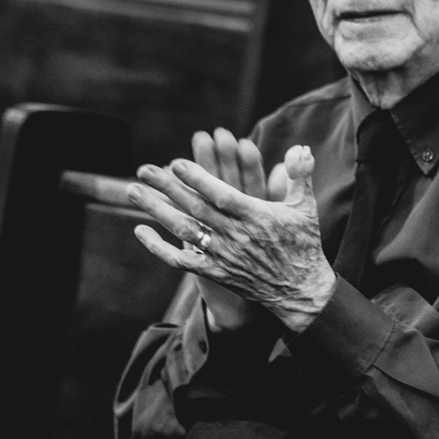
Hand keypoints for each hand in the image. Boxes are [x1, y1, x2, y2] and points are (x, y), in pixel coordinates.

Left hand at [127, 144, 335, 332]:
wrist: (300, 291)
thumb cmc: (303, 244)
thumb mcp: (305, 207)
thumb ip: (299, 175)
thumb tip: (300, 147)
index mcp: (258, 217)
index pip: (223, 196)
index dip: (199, 180)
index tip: (177, 163)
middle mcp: (237, 236)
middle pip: (196, 209)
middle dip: (168, 188)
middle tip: (144, 169)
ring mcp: (223, 256)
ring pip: (184, 231)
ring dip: (156, 210)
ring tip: (133, 191)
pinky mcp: (215, 272)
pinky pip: (181, 260)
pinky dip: (158, 247)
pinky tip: (140, 230)